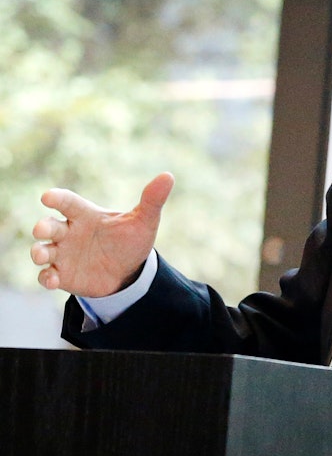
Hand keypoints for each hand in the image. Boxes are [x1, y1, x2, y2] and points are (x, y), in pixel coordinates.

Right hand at [31, 173, 174, 296]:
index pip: (67, 202)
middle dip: (43, 227)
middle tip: (42, 230)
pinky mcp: (61, 275)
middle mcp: (69, 232)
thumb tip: (168, 176)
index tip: (47, 197)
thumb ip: (152, 200)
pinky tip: (53, 280)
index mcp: (86, 215)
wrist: (129, 273)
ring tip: (43, 255)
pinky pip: (46, 276)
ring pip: (42, 250)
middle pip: (49, 225)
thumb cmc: (131, 241)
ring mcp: (62, 254)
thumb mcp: (144, 222)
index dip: (57, 198)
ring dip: (39, 252)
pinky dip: (46, 278)